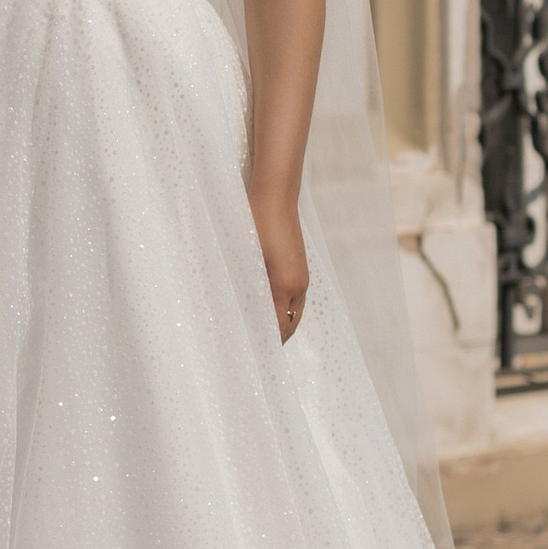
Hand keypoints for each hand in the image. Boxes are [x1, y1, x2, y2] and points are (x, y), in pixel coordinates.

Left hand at [250, 193, 307, 342]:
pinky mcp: (299, 267)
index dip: (266, 341)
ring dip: (282, 325)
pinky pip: (296, 299)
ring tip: (263, 336)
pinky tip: (270, 311)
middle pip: (290, 324)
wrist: (274, 195)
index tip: (252, 353)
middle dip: (276, 339)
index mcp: (284, 285)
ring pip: (294, 312)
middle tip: (256, 352)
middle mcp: (298, 284)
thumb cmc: (254, 223)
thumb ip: (250, 288)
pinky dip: (285, 311)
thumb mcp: (247, 258)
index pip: (278, 326)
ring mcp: (302, 276)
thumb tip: (245, 312)